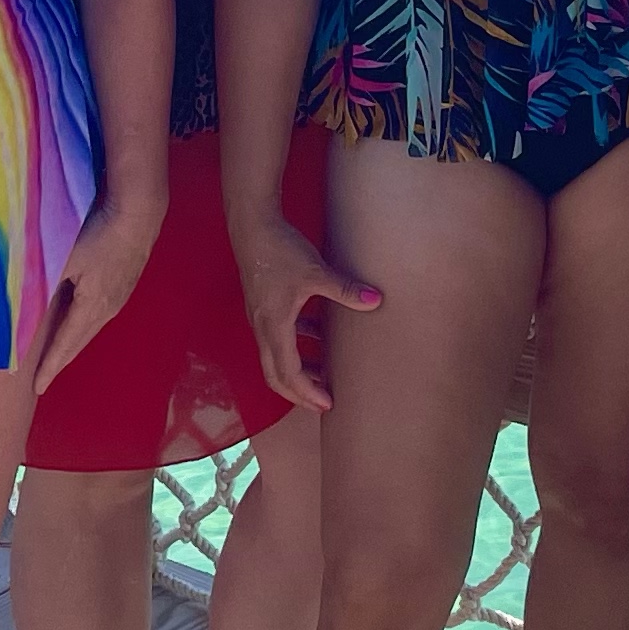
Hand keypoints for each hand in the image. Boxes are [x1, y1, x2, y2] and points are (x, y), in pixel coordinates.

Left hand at [29, 188, 166, 392]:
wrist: (138, 213)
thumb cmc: (100, 233)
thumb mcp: (66, 257)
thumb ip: (44, 280)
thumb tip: (23, 303)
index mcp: (91, 307)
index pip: (65, 344)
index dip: (50, 366)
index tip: (38, 388)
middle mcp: (107, 309)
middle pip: (79, 342)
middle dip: (60, 361)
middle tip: (44, 378)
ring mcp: (119, 298)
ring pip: (90, 328)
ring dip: (72, 344)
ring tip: (56, 356)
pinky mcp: (124, 285)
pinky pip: (98, 315)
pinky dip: (82, 326)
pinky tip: (76, 321)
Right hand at [232, 208, 377, 410]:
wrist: (252, 225)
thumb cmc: (280, 249)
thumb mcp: (316, 271)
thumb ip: (346, 289)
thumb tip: (376, 300)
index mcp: (274, 326)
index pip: (288, 374)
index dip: (307, 393)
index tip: (327, 404)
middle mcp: (263, 327)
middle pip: (275, 375)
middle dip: (298, 393)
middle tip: (323, 403)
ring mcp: (260, 317)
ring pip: (275, 357)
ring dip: (297, 370)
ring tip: (323, 374)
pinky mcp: (263, 304)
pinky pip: (278, 336)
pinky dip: (296, 343)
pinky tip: (317, 333)